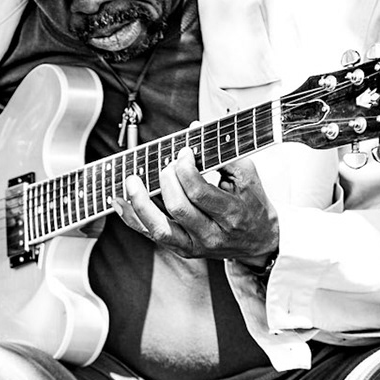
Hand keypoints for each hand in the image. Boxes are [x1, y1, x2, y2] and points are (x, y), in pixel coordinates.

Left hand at [114, 146, 277, 264]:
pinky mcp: (183, 250)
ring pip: (160, 229)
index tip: (183, 152)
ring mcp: (195, 245)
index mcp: (231, 213)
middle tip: (167, 165)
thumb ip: (221, 153)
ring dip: (141, 203)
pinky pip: (152, 235)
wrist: (260, 242)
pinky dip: (132, 218)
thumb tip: (193, 130)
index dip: (185, 169)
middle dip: (167, 180)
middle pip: (179, 208)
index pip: (200, 192)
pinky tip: (119, 202)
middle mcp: (212, 234)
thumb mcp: (247, 176)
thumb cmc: (253, 204)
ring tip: (131, 181)